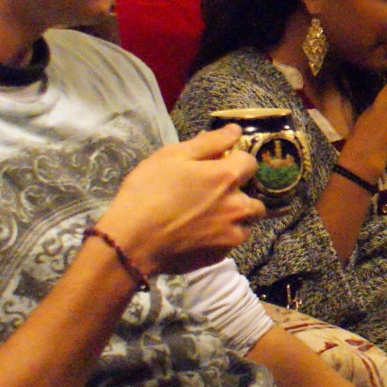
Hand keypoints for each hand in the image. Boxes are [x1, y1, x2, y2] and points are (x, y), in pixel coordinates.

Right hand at [95, 126, 266, 276]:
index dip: (235, 161)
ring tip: (210, 216)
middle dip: (241, 193)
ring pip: (247, 222)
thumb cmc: (148, 192)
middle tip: (214, 194)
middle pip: (255, 197)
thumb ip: (210, 142)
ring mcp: (232, 234)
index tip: (218, 165)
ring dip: (236, 216)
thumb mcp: (173, 156)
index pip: (251, 162)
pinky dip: (222, 236)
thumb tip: (235, 130)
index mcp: (228, 177)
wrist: (131, 242)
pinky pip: (232, 241)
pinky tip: (200, 233)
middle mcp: (238, 206)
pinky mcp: (221, 255)